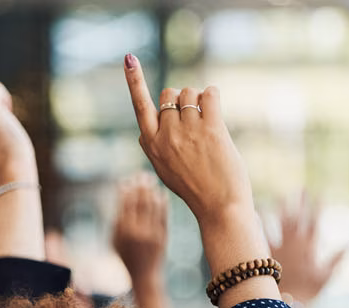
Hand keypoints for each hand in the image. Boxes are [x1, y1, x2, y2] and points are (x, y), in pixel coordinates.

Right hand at [113, 173, 168, 277]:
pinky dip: (162, 202)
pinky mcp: (163, 236)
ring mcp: (151, 233)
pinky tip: (160, 194)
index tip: (127, 180)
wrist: (144, 276)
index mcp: (121, 230)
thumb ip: (115, 219)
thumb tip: (120, 196)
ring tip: (151, 181)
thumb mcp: (114, 240)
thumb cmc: (125, 256)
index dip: (126, 188)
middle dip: (140, 185)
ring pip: (152, 205)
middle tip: (142, 175)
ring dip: (152, 190)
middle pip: (139, 201)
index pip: (124, 203)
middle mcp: (136, 231)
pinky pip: (163, 214)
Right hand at [124, 53, 276, 307]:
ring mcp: (187, 131)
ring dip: (199, 99)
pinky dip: (213, 96)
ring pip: (190, 93)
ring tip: (207, 121)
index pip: (139, 105)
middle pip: (170, 93)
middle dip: (182, 99)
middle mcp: (165, 135)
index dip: (134, 80)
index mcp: (151, 144)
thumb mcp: (163, 171)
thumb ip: (154, 148)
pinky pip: (210, 94)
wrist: (219, 208)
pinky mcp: (211, 129)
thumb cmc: (194, 189)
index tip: (129, 59)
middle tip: (195, 119)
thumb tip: (143, 132)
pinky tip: (216, 109)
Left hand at [271, 193, 344, 304]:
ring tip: (279, 196)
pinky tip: (256, 213)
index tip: (319, 194)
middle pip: (298, 219)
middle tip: (301, 188)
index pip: (315, 223)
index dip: (317, 208)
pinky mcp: (269, 254)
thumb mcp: (327, 274)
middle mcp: (295, 244)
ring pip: (280, 224)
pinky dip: (260, 225)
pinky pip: (263, 237)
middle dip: (300, 203)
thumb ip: (338, 257)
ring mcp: (281, 247)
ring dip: (280, 209)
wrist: (288, 302)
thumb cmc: (309, 290)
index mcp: (310, 247)